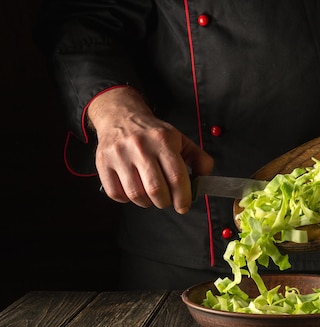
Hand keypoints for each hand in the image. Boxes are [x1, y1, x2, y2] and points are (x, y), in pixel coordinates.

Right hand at [88, 87, 213, 213]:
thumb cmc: (154, 134)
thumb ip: (200, 159)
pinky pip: (116, 193)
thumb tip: (205, 181)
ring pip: (136, 194)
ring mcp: (119, 155)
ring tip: (151, 196)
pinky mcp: (103, 163)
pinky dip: (127, 199)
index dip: (183, 198)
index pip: (176, 177)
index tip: (184, 206)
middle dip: (165, 202)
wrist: (121, 117)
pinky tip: (134, 190)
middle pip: (156, 189)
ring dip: (147, 202)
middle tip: (167, 200)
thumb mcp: (181, 140)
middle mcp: (140, 147)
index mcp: (163, 141)